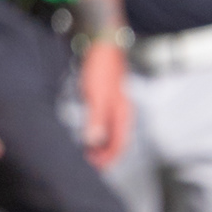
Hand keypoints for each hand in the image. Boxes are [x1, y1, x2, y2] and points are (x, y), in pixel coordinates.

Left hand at [80, 38, 131, 168]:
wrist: (102, 44)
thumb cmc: (101, 68)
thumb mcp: (96, 96)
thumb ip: (96, 120)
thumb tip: (95, 142)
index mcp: (123, 114)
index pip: (119, 144)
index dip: (108, 158)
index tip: (95, 168)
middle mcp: (123, 112)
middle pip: (117, 141)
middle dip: (105, 154)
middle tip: (90, 163)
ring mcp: (116, 105)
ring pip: (111, 132)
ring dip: (101, 145)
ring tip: (88, 152)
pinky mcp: (108, 99)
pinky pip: (106, 122)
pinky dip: (99, 132)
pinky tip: (90, 133)